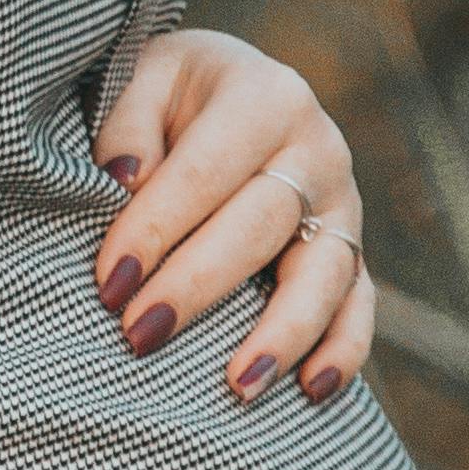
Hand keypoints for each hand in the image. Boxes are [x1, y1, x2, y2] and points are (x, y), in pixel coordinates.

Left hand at [94, 25, 373, 408]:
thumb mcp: (144, 78)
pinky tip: (313, 391)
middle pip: (259, 227)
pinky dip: (344, 349)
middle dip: (196, 287)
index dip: (154, 229)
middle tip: (139, 336)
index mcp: (265, 98)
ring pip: (323, 274)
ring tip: (236, 387)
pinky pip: (359, 303)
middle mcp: (317, 148)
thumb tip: (126, 179)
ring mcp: (342, 204)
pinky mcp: (352, 249)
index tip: (110, 282)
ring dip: (281, 333)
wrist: (230, 89)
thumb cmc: (172, 94)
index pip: (203, 173)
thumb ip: (130, 125)